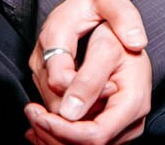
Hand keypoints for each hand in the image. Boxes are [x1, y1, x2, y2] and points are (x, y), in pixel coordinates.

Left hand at [24, 42, 149, 144]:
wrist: (125, 31)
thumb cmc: (117, 33)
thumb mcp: (105, 48)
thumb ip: (89, 80)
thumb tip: (70, 112)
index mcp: (133, 102)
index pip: (96, 135)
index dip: (64, 131)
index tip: (39, 115)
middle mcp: (132, 120)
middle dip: (53, 133)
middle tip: (30, 112)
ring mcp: (123, 126)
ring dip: (52, 135)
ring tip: (33, 113)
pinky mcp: (111, 126)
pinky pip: (82, 140)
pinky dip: (58, 133)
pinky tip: (41, 121)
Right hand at [29, 0, 147, 118]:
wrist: (79, 3)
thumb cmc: (94, 1)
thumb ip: (124, 17)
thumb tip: (136, 43)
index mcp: (54, 36)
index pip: (60, 79)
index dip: (86, 89)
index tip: (113, 86)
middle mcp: (40, 57)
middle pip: (55, 98)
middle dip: (83, 106)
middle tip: (114, 102)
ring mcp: (39, 70)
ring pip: (53, 104)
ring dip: (78, 111)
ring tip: (109, 106)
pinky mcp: (43, 79)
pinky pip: (54, 103)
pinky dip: (74, 110)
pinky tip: (98, 106)